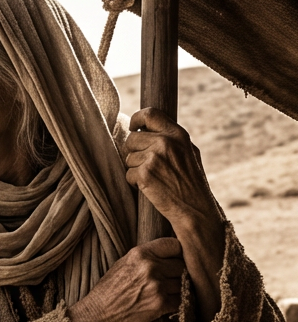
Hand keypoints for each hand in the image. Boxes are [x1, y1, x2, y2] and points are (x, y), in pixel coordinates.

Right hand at [67, 238, 183, 321]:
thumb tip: (170, 254)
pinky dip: (177, 302)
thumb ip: (146, 256)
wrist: (98, 314)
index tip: (176, 259)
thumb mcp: (123, 263)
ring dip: (179, 288)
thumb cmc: (109, 289)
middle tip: (170, 279)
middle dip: (178, 273)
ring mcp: (157, 286)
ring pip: (184, 283)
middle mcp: (150, 267)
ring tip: (166, 292)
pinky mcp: (161, 304)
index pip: (175, 246)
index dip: (178, 253)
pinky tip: (166, 303)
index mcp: (140, 254)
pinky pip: (181, 300)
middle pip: (182, 265)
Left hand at [124, 108, 215, 229]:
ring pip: (128, 158)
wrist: (194, 208)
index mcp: (178, 134)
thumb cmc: (191, 182)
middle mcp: (165, 142)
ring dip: (135, 169)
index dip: (137, 119)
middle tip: (147, 165)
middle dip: (134, 152)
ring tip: (153, 178)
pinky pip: (127, 174)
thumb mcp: (188, 152)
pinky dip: (134, 182)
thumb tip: (147, 128)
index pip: (150, 114)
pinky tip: (149, 187)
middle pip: (132, 139)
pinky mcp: (144, 174)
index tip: (133, 127)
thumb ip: (171, 139)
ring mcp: (154, 157)